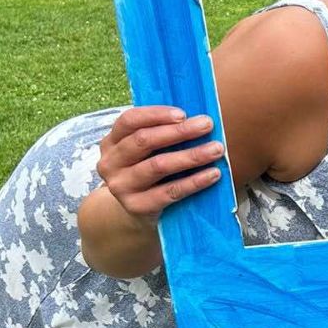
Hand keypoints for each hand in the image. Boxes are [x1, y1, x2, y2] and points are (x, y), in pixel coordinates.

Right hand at [95, 107, 223, 224]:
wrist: (137, 213)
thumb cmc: (148, 171)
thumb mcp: (146, 151)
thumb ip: (161, 133)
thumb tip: (196, 117)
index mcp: (111, 142)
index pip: (129, 120)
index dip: (156, 115)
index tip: (184, 113)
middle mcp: (111, 163)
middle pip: (144, 140)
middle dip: (179, 131)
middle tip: (207, 124)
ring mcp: (121, 186)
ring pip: (158, 165)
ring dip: (191, 156)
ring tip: (216, 149)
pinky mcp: (137, 206)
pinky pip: (170, 192)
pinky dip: (194, 182)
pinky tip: (213, 174)